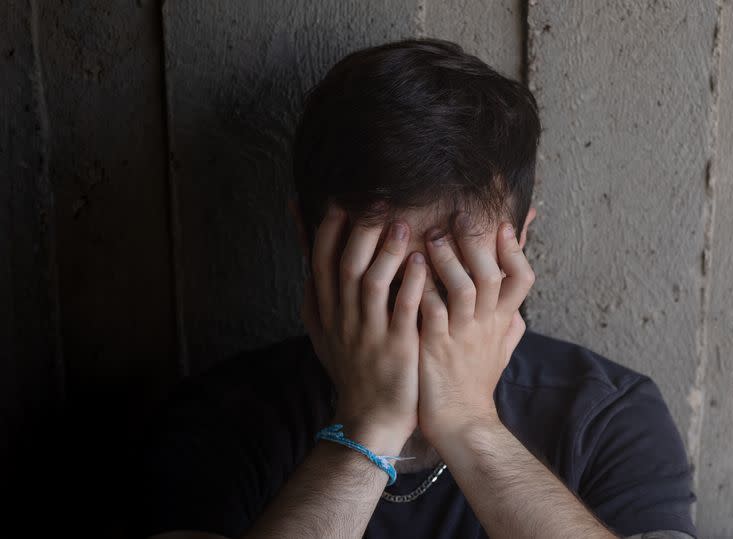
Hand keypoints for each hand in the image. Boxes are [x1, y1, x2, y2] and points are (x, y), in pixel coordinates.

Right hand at [301, 203, 426, 454]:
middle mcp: (343, 319)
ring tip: (402, 223)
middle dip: (358, 230)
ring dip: (386, 250)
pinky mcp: (396, 348)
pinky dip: (412, 283)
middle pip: (345, 265)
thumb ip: (315, 304)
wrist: (370, 419)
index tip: (340, 203)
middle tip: (377, 201)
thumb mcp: (324, 338)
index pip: (321, 264)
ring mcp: (369, 334)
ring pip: (371, 283)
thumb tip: (307, 271)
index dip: (328, 231)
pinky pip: (402, 310)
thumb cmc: (352, 373)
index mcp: (327, 313)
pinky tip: (422, 262)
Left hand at [417, 213, 533, 447]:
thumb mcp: (500, 351)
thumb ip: (509, 325)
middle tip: (460, 216)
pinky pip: (431, 311)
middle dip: (477, 242)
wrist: (459, 421)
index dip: (515, 250)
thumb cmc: (475, 382)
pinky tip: (408, 269)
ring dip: (448, 260)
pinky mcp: (436, 347)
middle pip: (492, 275)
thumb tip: (518, 309)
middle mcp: (486, 324)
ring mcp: (462, 335)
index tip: (504, 225)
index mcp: (501, 321)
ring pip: (465, 288)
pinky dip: (422, 288)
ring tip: (431, 237)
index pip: (522, 279)